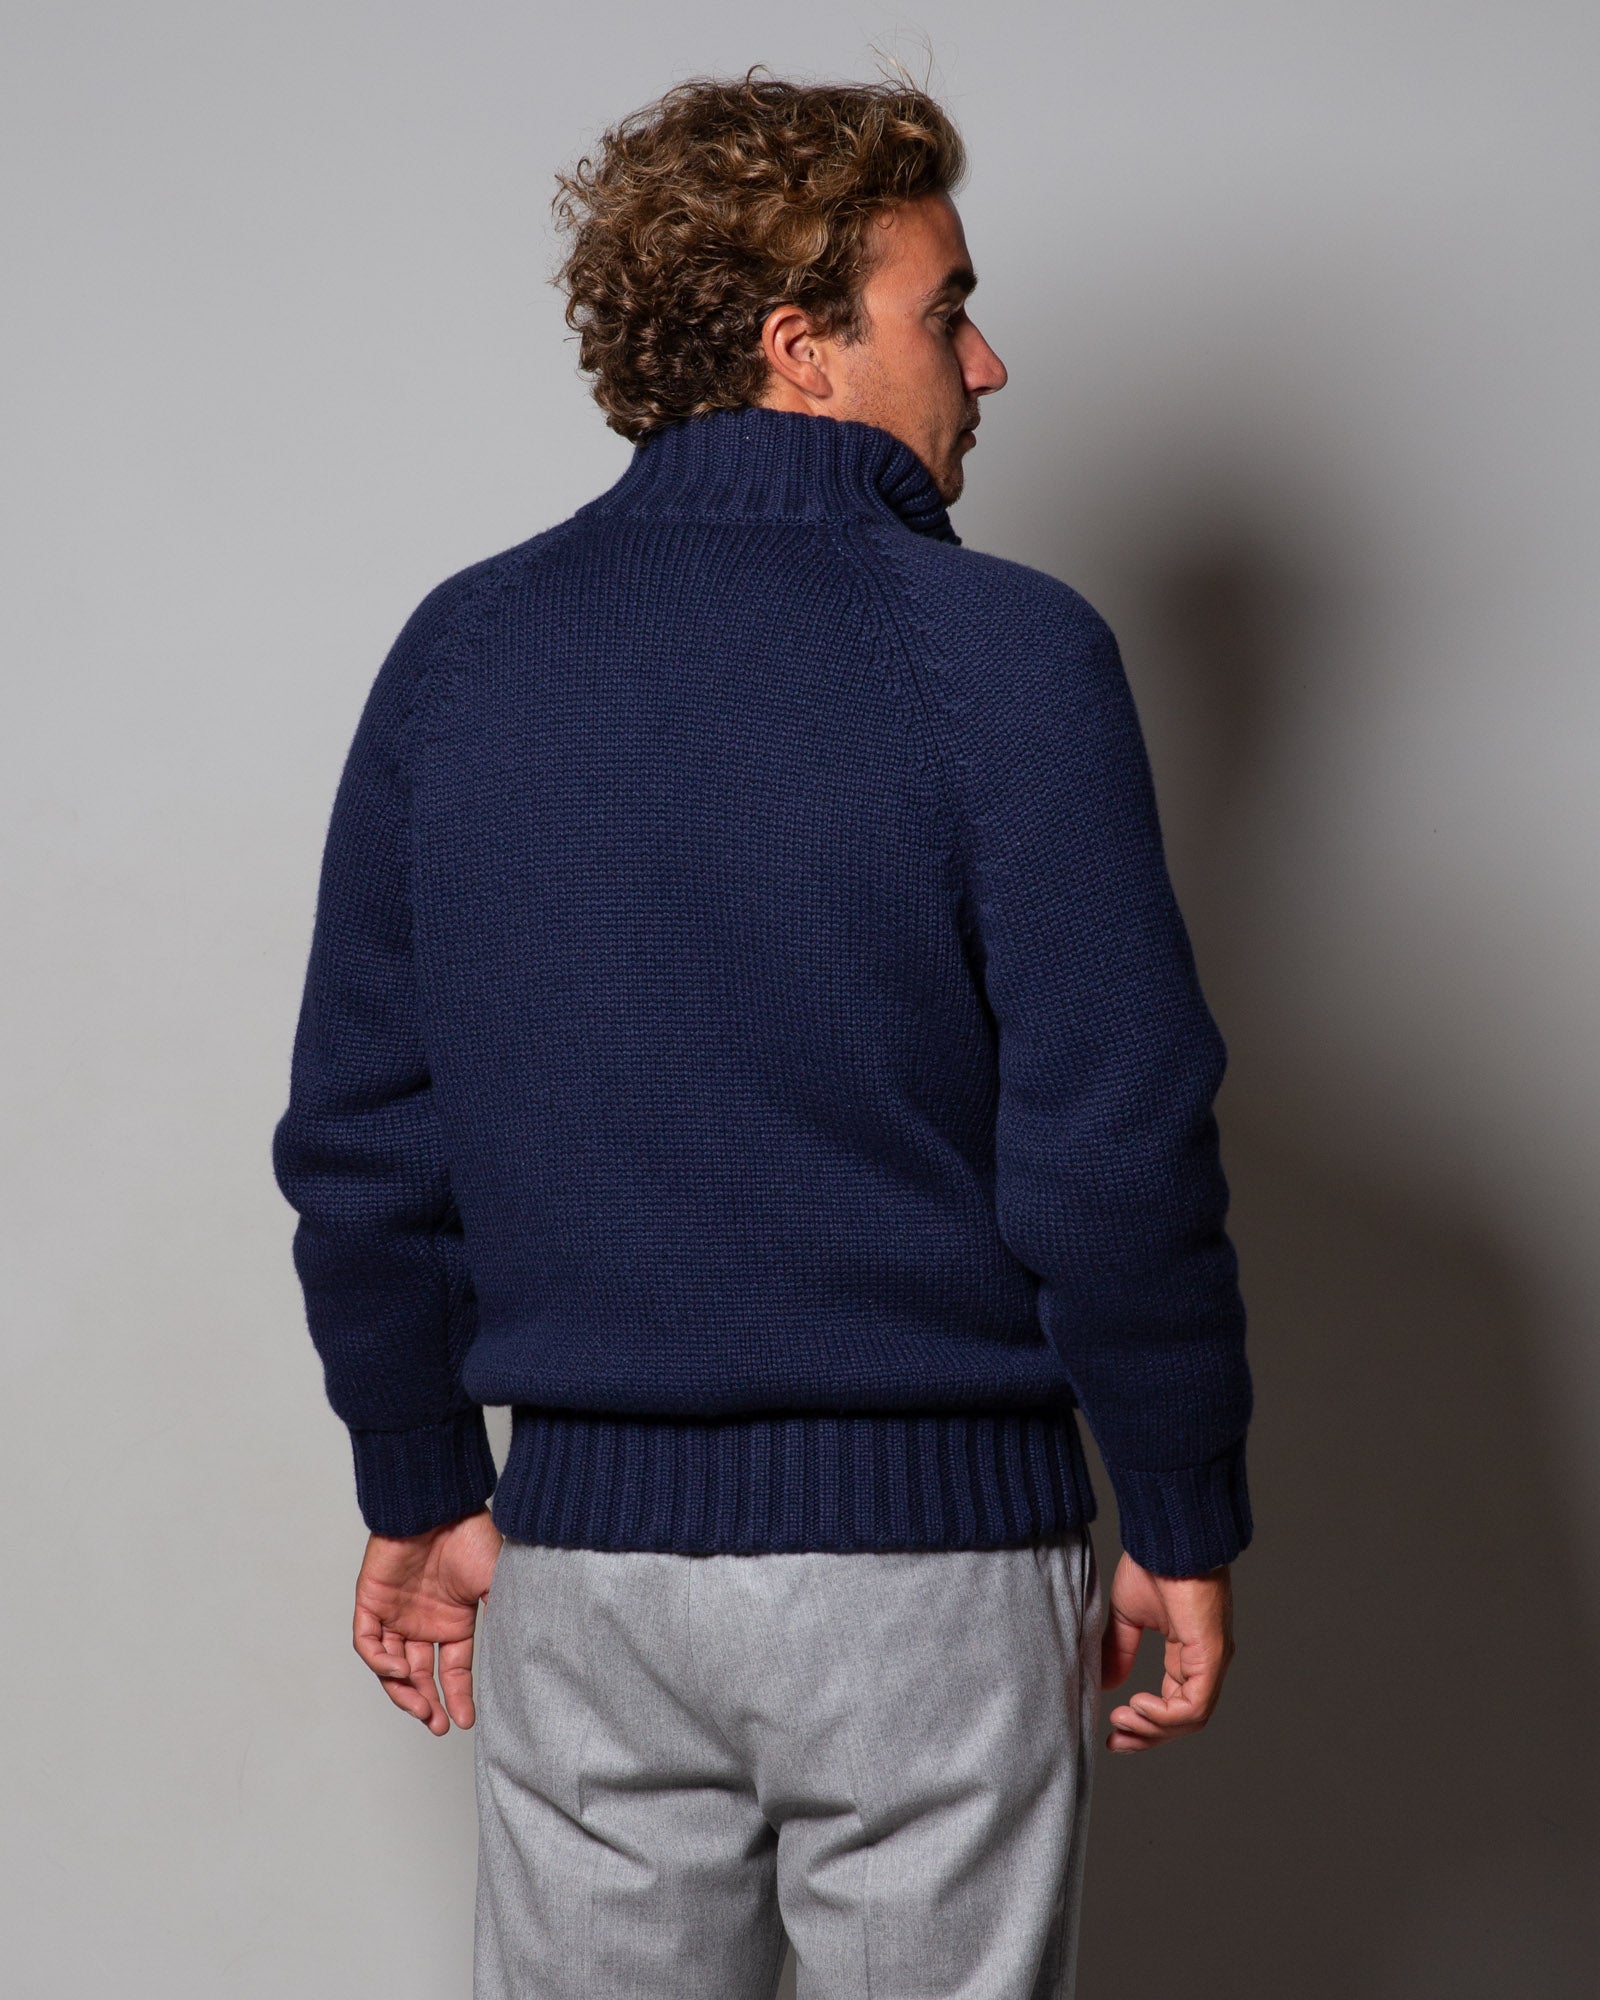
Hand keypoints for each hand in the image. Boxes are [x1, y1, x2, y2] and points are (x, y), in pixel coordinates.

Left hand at [351, 1506, 502, 1733]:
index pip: (453, 1669)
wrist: (439, 1506)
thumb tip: (518, 1660)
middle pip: (420, 1675)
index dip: (458, 1696)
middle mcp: (424, 1622)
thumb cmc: (472, 1537)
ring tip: (420, 1707)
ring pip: (392, 1667)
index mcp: (453, 1620)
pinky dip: (381, 1663)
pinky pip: (369, 1644)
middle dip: (428, 1703)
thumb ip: (503, 1620)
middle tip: (437, 1725)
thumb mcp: (497, 1585)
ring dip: (403, 1692)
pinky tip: (399, 1672)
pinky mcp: (371, 1602)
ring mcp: (396, 1613)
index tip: (466, 1721)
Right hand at [1099, 1550, 1234, 1752]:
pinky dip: (1165, 1716)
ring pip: (1190, 1719)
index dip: (1146, 1723)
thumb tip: (1106, 1684)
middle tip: (1117, 1741)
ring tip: (1122, 1720)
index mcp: (1190, 1653)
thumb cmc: (1154, 1565)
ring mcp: (1212, 1661)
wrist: (1167, 1539)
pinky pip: (1194, 1705)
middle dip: (1148, 1736)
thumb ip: (1120, 1650)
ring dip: (1153, 1728)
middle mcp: (1206, 1662)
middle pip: (1184, 1719)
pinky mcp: (1211, 1657)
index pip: (1175, 1704)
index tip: (1115, 1730)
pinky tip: (1138, 1705)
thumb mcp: (1127, 1616)